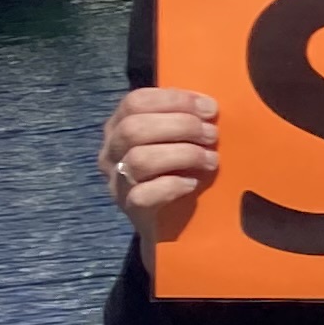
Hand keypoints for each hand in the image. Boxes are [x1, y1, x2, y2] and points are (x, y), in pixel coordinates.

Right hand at [99, 87, 218, 246]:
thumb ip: (183, 118)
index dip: (174, 100)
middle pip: (135, 128)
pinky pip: (144, 195)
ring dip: (183, 154)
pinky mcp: (130, 209)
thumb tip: (210, 105)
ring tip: (211, 160)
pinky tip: (192, 183)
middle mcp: (111, 152)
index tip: (209, 108)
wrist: (169, 224)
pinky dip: (173, 185)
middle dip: (181, 126)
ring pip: (139, 159)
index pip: (135, 101)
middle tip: (212, 135)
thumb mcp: (175, 138)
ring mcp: (116, 182)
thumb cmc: (178, 170)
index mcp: (120, 126)